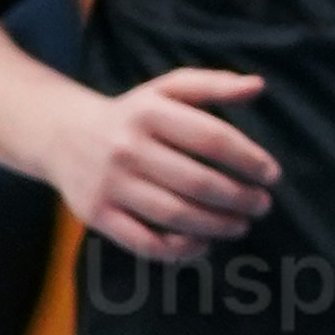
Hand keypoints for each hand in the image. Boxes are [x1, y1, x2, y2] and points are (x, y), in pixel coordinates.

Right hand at [58, 66, 278, 259]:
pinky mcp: (96, 214)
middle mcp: (127, 148)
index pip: (212, 137)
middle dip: (239, 197)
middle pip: (196, 180)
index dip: (249, 159)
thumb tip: (259, 86)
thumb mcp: (167, 89)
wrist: (62, 135)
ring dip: (216, 225)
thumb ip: (213, 85)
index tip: (272, 174)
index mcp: (149, 112)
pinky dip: (179, 250)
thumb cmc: (133, 114)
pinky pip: (144, 242)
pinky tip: (204, 243)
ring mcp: (109, 184)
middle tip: (262, 205)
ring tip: (242, 225)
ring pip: (174, 214)